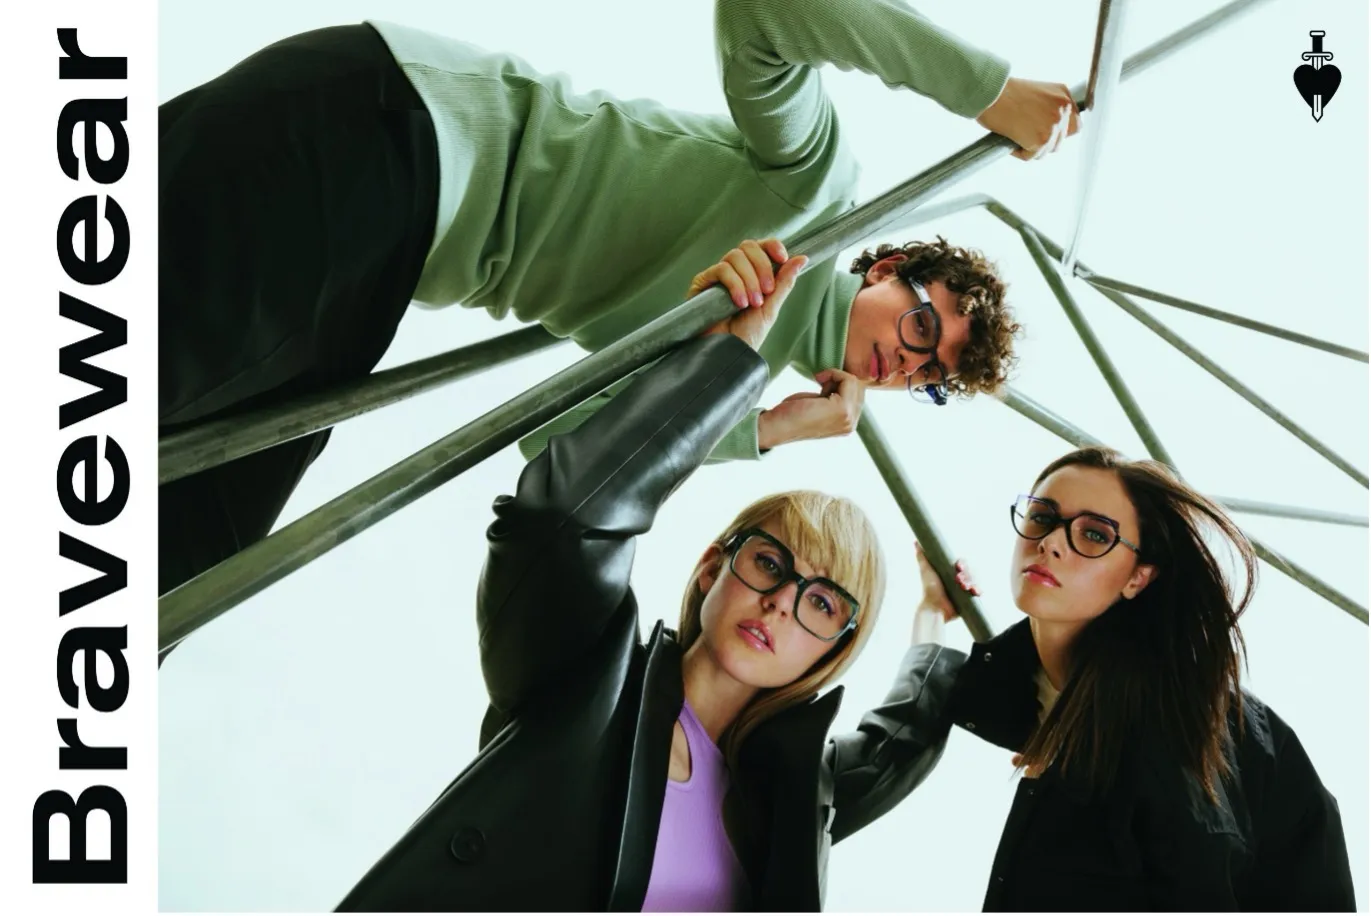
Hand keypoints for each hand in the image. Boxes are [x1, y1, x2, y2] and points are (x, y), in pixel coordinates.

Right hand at [691, 238, 807, 351]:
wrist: (728, 354)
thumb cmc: (746, 336)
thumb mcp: (771, 308)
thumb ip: (784, 283)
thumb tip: (801, 259)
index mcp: (751, 274)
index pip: (760, 247)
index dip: (772, 246)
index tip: (783, 258)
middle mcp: (734, 271)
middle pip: (748, 246)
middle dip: (762, 266)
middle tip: (767, 291)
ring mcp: (717, 276)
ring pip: (734, 256)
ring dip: (749, 279)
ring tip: (752, 303)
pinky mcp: (702, 283)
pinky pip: (721, 270)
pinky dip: (735, 284)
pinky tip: (739, 302)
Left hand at [756, 368, 864, 450]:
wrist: (776, 426)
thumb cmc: (791, 414)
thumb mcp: (818, 404)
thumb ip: (834, 396)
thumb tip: (843, 379)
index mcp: (848, 424)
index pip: (857, 394)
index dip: (840, 382)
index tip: (822, 381)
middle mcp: (851, 424)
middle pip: (858, 387)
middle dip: (839, 379)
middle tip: (819, 382)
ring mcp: (848, 418)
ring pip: (854, 382)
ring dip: (835, 376)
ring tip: (819, 383)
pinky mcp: (842, 410)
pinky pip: (848, 380)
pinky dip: (833, 373)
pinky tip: (818, 379)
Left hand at [914, 541, 978, 622]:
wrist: (934, 608)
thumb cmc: (929, 589)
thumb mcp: (926, 571)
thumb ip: (922, 557)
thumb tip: (916, 542)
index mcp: (950, 571)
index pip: (961, 563)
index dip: (962, 564)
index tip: (958, 567)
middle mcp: (958, 579)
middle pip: (970, 571)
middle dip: (967, 574)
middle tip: (959, 579)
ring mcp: (964, 589)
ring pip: (975, 580)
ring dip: (971, 581)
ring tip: (964, 587)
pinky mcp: (969, 598)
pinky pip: (978, 591)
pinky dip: (978, 590)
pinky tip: (975, 591)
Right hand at [976, 77, 1079, 160]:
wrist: (990, 92)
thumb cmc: (1004, 93)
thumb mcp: (1036, 94)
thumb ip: (1049, 108)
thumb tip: (1050, 129)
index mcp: (1063, 95)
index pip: (1074, 124)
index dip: (1059, 132)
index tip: (1044, 132)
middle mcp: (1063, 109)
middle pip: (1061, 140)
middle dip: (1043, 142)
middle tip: (1025, 135)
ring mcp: (1054, 125)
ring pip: (1047, 150)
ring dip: (1031, 148)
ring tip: (1015, 135)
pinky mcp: (1042, 140)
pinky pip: (1032, 156)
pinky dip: (1020, 152)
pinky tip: (1010, 139)